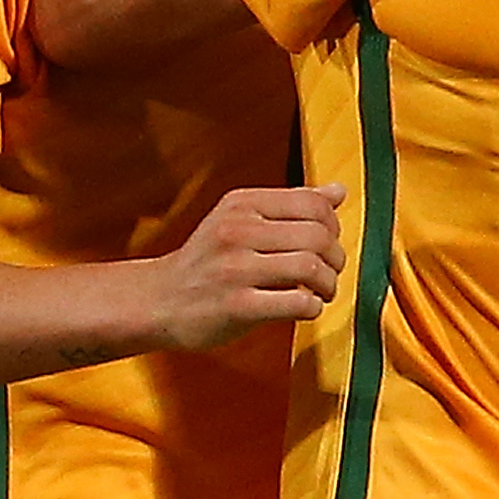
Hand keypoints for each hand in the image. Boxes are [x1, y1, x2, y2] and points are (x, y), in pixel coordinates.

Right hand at [155, 183, 345, 349]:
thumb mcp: (241, 219)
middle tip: (330, 272)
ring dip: (329, 284)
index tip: (328, 243)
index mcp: (242, 204)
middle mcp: (237, 230)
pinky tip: (305, 307)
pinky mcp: (236, 306)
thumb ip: (291, 205)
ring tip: (321, 292)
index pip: (313, 204)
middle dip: (336, 258)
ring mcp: (235, 268)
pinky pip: (297, 303)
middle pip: (318, 236)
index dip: (334, 226)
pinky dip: (313, 307)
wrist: (159, 300)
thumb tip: (339, 192)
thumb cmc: (207, 261)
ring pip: (311, 267)